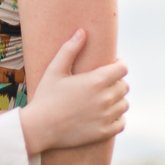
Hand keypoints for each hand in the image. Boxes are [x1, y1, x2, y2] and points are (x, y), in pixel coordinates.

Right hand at [19, 29, 128, 153]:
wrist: (40, 128)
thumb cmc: (46, 96)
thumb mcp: (54, 70)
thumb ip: (69, 49)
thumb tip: (81, 32)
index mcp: (96, 81)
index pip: (123, 69)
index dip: (118, 65)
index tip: (110, 66)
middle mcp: (105, 99)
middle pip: (125, 86)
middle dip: (116, 82)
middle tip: (103, 83)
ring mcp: (106, 117)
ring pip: (124, 104)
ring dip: (117, 100)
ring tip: (103, 99)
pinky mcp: (105, 132)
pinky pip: (122, 122)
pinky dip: (117, 117)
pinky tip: (105, 114)